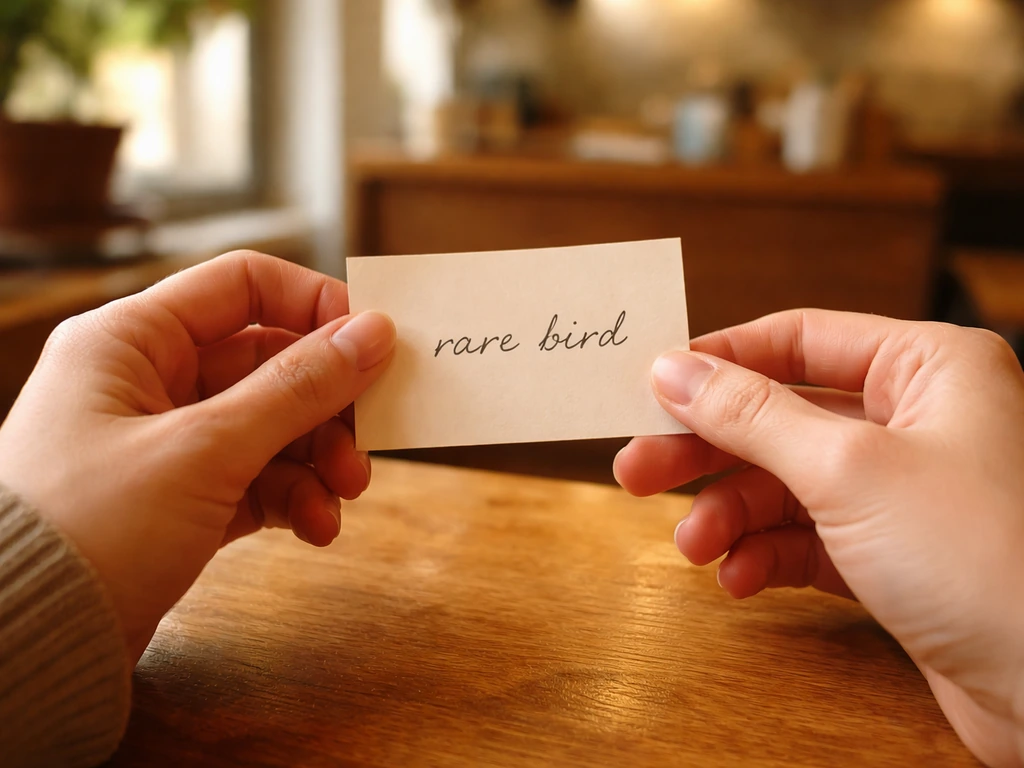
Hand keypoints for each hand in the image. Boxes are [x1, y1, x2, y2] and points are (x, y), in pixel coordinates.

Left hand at [0, 252, 394, 663]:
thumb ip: (297, 388)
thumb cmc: (88, 529)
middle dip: (327, 403)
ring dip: (319, 456)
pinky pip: (257, 479)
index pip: (243, 286)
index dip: (314, 306)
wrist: (20, 649)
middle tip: (371, 438)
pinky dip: (294, 498)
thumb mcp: (204, 449)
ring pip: (270, 425)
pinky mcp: (179, 500)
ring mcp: (164, 443)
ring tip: (346, 493)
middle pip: (269, 363)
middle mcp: (147, 382)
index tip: (375, 344)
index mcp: (132, 340)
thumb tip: (374, 332)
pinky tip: (316, 528)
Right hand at [614, 310, 1023, 766]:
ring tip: (693, 547)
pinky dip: (766, 555)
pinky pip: (809, 538)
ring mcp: (907, 491)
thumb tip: (672, 369)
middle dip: (708, 450)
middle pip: (781, 417)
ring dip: (731, 514)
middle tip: (636, 471)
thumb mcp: (847, 468)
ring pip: (787, 484)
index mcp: (928, 368)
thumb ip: (751, 415)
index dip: (720, 362)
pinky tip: (739, 578)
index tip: (650, 387)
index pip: (798, 340)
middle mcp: (919, 420)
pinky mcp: (895, 556)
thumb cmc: (987, 559)